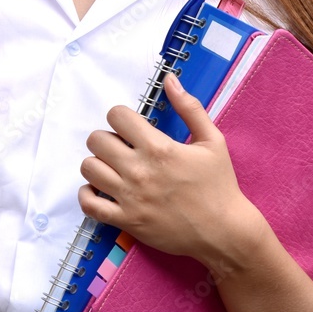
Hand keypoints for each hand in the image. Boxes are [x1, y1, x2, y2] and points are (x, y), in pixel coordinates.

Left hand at [78, 74, 261, 267]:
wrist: (224, 231)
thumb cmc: (219, 185)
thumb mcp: (212, 140)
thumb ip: (190, 108)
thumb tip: (170, 79)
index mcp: (158, 148)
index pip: (116, 116)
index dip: (121, 117)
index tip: (130, 127)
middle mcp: (139, 171)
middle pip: (97, 140)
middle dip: (106, 138)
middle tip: (121, 147)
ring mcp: (130, 198)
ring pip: (89, 169)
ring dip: (98, 164)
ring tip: (113, 168)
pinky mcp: (126, 221)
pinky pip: (89, 204)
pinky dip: (88, 195)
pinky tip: (101, 190)